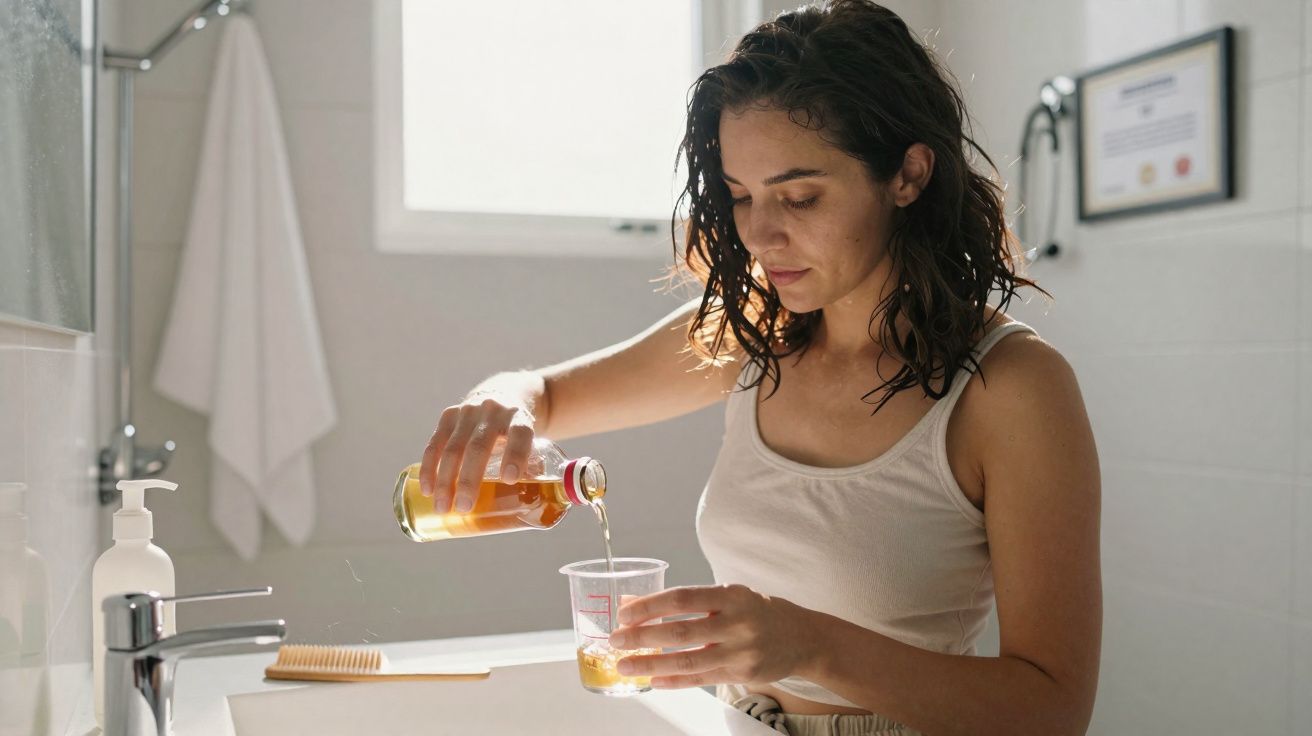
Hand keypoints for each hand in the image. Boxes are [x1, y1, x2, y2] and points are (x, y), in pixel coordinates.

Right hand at [419, 396, 534, 513]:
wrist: (505, 392)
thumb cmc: (520, 430)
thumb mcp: (534, 440)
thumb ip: (533, 466)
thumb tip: (527, 504)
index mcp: (519, 417)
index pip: (519, 433)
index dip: (515, 454)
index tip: (510, 480)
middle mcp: (493, 410)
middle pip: (479, 445)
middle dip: (469, 479)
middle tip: (464, 507)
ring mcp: (468, 411)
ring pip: (453, 447)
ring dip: (445, 480)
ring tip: (442, 508)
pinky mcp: (449, 415)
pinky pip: (435, 443)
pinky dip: (429, 468)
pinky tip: (427, 490)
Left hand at [606, 584, 816, 689]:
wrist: (802, 637)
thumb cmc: (757, 610)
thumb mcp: (727, 595)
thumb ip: (685, 601)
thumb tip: (635, 603)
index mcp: (732, 595)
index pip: (682, 598)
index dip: (650, 606)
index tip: (624, 614)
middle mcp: (737, 623)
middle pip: (681, 631)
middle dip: (643, 637)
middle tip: (616, 641)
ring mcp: (741, 651)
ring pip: (687, 660)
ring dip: (651, 664)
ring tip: (626, 666)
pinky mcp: (741, 674)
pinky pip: (701, 679)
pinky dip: (674, 680)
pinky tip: (653, 681)